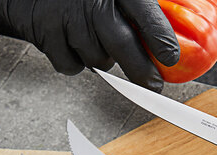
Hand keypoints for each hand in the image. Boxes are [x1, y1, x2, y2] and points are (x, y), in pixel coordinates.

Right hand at [0, 0, 179, 89]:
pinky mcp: (46, 33)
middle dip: (142, 72)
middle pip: (125, 47)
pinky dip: (73, 61)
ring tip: (90, 36)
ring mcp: (68, 18)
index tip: (171, 59)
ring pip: (98, 59)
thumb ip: (137, 7)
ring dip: (100, 57)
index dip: (161, 40)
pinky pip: (71, 66)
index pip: (147, 16)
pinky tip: (68, 41)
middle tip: (153, 84)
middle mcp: (92, 1)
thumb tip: (167, 35)